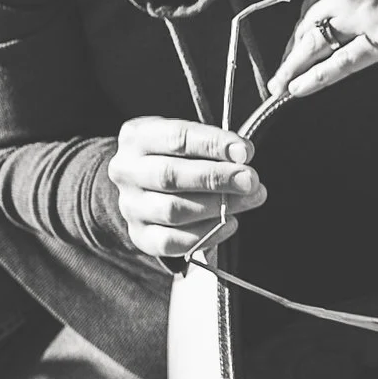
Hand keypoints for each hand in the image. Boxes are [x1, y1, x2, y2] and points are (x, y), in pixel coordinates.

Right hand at [108, 117, 265, 257]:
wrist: (144, 186)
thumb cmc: (176, 157)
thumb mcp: (189, 138)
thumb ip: (214, 144)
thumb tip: (243, 155)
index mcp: (137, 137)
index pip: (176, 138)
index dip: (213, 145)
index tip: (244, 152)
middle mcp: (127, 171)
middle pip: (170, 177)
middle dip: (217, 178)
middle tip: (251, 180)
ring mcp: (130, 206)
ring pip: (173, 211)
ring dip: (218, 206)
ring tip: (249, 199)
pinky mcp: (140, 236)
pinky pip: (173, 242)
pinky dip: (207, 233)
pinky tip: (230, 223)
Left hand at [267, 0, 377, 99]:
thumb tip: (336, 14)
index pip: (310, 5)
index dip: (299, 30)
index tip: (294, 45)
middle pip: (307, 27)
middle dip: (289, 52)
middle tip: (276, 74)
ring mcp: (362, 17)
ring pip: (316, 46)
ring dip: (292, 68)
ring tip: (278, 87)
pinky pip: (341, 63)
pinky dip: (316, 78)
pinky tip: (298, 89)